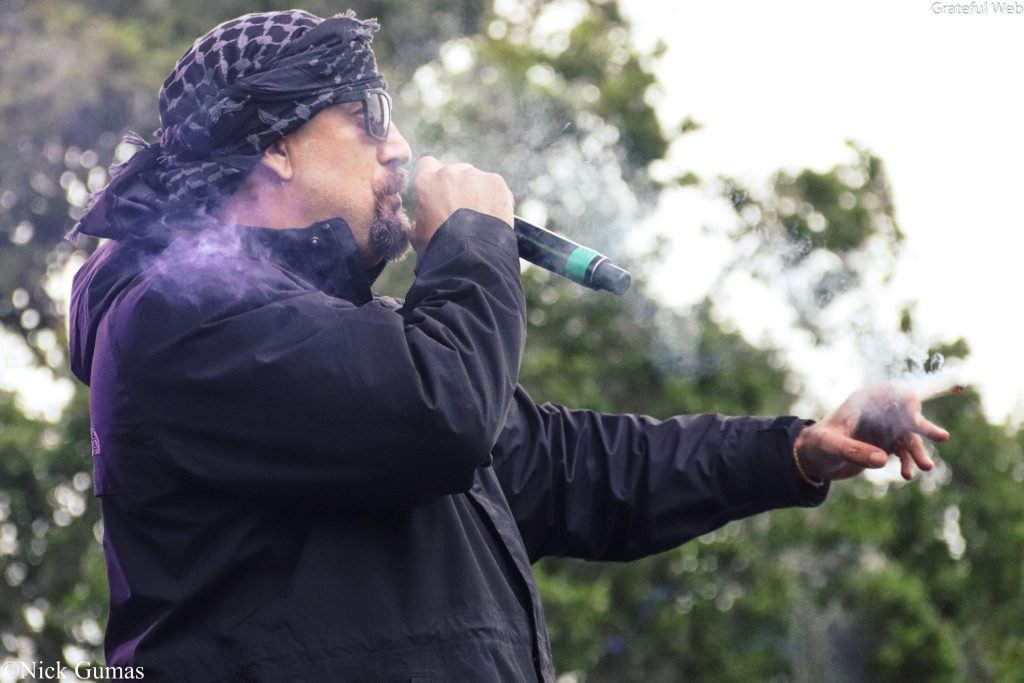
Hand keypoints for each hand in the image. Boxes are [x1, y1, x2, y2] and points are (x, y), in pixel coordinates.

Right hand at [411, 156, 513, 251]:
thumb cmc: (440, 248)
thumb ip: (420, 216)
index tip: (440, 191)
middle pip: (455, 171)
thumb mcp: (417, 233)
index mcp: (426, 181)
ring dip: (477, 191)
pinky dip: (494, 197)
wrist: (470, 256)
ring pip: (476, 178)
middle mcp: (449, 172)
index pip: (428, 165)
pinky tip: (492, 215)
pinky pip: (494, 186)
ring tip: (480, 216)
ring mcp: (474, 175)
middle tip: (462, 209)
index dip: (434, 178)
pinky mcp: (495, 182)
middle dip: (458, 186)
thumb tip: (423, 218)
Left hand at [794, 381, 949, 481]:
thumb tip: (883, 459)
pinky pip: (904, 451)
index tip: (915, 418)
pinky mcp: (884, 444)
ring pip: (908, 436)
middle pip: (907, 413)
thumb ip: (854, 451)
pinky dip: (908, 461)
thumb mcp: (830, 446)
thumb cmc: (816, 445)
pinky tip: (907, 475)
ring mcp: (882, 428)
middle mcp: (877, 413)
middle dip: (922, 426)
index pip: (893, 392)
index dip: (908, 400)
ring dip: (918, 451)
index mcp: (863, 402)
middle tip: (941, 437)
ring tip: (926, 467)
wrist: (812, 459)